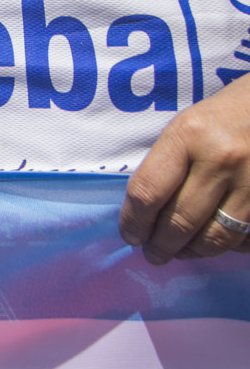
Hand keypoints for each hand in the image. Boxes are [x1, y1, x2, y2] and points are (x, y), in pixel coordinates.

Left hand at [120, 77, 249, 262]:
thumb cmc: (224, 115)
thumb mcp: (186, 126)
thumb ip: (167, 164)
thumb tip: (143, 211)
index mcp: (187, 136)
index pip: (147, 192)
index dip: (133, 222)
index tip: (130, 235)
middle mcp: (220, 159)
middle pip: (179, 222)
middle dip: (160, 245)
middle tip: (153, 254)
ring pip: (215, 237)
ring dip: (192, 252)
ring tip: (181, 252)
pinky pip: (246, 238)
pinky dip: (228, 246)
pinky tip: (215, 242)